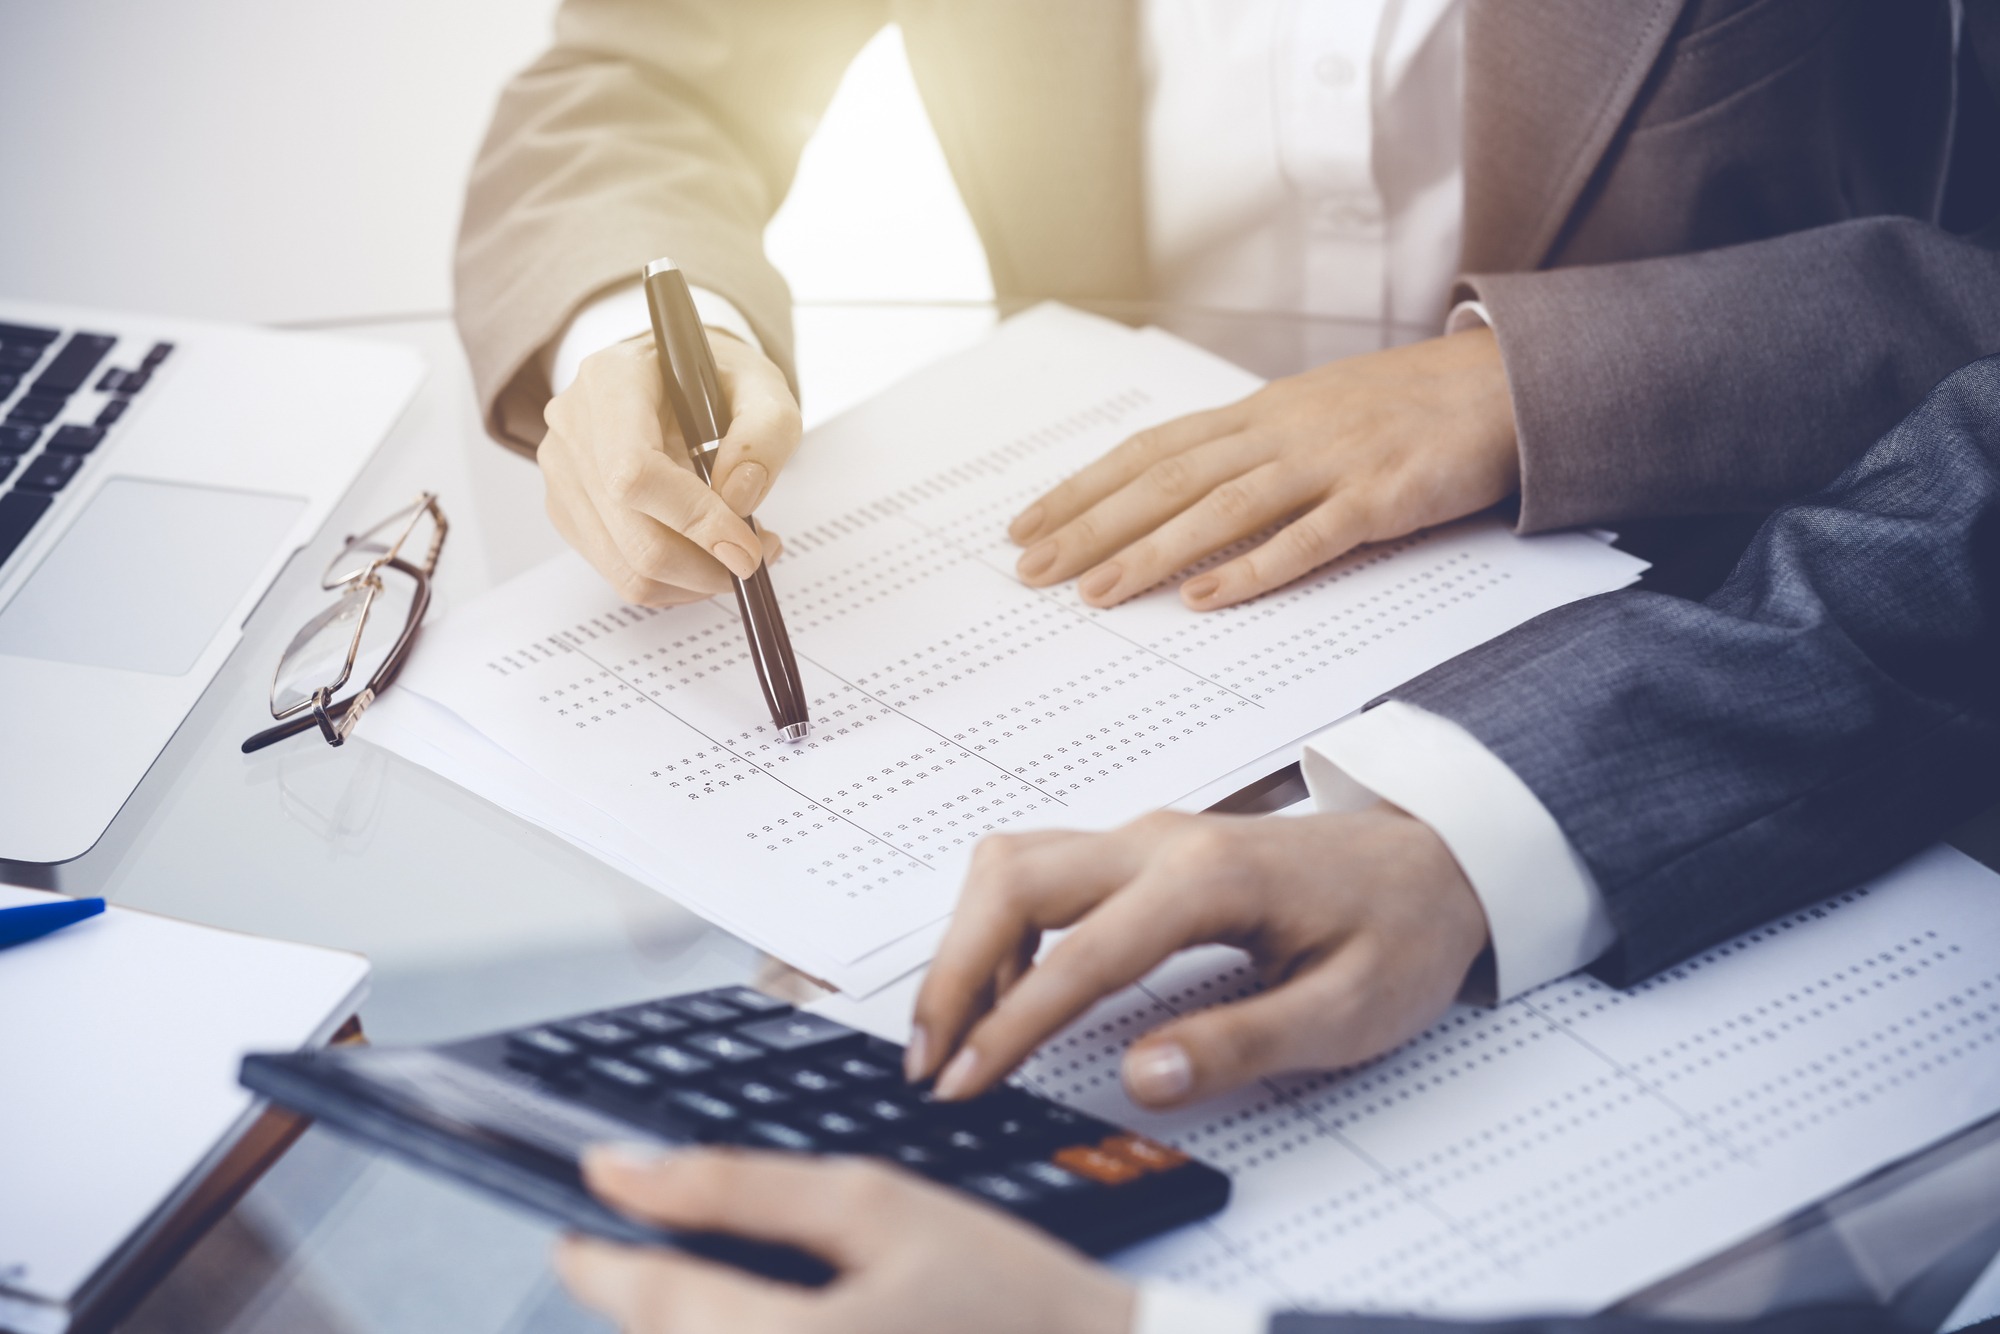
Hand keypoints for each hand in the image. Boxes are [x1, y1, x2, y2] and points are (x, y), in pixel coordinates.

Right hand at [540, 331, 800, 605]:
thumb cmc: (716, 379)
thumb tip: (738, 499)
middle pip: (631, 533)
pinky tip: (704, 550)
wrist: (672, 379)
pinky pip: (622, 573)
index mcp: (611, 381)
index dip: (693, 520)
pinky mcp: (569, 512)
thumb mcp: (762, 385)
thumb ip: (765, 434)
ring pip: (627, 567)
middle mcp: (573, 427)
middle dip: (705, 564)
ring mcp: (564, 474)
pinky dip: (675, 581)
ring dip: (695, 579)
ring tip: (737, 549)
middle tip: (757, 556)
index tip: (746, 546)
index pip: (635, 472)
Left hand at [555, 1148, 1133, 1333]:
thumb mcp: (875, 1203)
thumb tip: (620, 1172)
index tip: (576, 1234)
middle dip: (650, 1308)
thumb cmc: (1003, 1293)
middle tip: (666, 1264)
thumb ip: (735, 1186)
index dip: (598, 1258)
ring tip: (738, 1301)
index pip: (653, 1302)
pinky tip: (779, 1332)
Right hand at [908, 807, 1487, 1106]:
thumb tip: (1138, 1077)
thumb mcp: (1349, 1012)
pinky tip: (1018, 994)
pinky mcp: (1141, 849)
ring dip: (970, 944)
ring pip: (1014, 864)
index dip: (1011, 1024)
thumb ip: (1242, 1043)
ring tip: (964, 1035)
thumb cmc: (1400, 932)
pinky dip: (1003, 929)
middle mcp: (1160, 840)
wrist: (1437, 859)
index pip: (1080, 954)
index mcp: (1209, 878)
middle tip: (930, 1059)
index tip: (962, 1082)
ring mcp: (1145, 835)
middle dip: (954, 969)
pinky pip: (1041, 872)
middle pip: (1013, 879)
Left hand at [1009, 326, 1517, 610]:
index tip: (1025, 525)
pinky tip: (1204, 599)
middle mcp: (1282, 432)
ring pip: (1221, 510)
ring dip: (1151, 552)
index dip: (1083, 488)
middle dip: (1091, 526)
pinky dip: (1252, 570)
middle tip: (1030, 570)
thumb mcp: (1314, 414)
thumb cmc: (1404, 409)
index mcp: (1259, 413)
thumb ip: (1250, 449)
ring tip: (1095, 591)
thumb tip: (1176, 488)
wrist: (1504, 387)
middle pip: (1167, 480)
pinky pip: (1309, 540)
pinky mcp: (1382, 498)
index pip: (1149, 451)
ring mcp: (1331, 463)